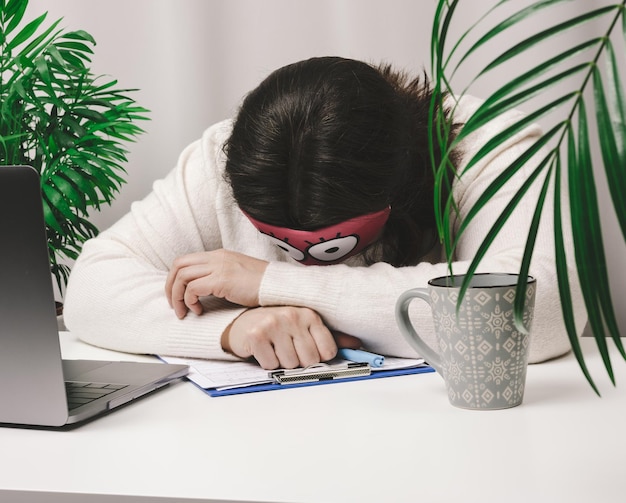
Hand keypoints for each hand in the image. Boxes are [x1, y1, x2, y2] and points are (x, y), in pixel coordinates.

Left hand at [165, 249, 267, 318]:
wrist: (279, 286)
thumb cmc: (263, 285)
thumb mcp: (238, 275)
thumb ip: (221, 276)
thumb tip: (204, 290)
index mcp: (220, 255)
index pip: (186, 260)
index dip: (176, 278)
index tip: (178, 296)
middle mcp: (217, 257)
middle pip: (178, 265)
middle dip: (171, 286)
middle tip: (174, 304)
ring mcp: (219, 267)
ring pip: (182, 276)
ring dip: (177, 296)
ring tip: (183, 312)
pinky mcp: (222, 280)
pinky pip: (193, 289)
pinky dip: (190, 301)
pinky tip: (199, 311)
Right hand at [222, 306, 361, 369]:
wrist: (243, 323)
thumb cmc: (277, 327)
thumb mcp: (305, 328)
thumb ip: (331, 337)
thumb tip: (356, 344)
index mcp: (309, 314)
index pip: (327, 351)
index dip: (317, 356)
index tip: (306, 349)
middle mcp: (293, 316)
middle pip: (309, 360)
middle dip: (298, 361)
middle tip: (286, 348)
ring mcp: (274, 323)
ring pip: (290, 364)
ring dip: (281, 362)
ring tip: (274, 347)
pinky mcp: (256, 335)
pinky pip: (271, 365)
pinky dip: (266, 362)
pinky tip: (263, 349)